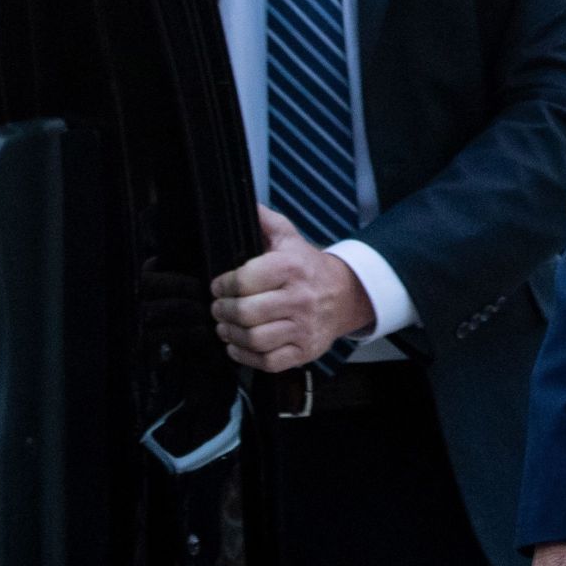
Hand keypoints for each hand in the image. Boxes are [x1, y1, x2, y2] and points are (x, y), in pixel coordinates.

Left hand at [210, 205, 373, 371]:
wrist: (346, 295)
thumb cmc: (309, 268)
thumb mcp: (290, 239)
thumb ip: (266, 221)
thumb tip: (247, 204)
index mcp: (291, 268)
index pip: (244, 280)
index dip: (223, 286)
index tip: (218, 287)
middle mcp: (299, 299)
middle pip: (246, 313)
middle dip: (222, 311)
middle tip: (218, 309)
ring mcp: (304, 327)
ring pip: (255, 339)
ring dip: (231, 335)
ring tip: (225, 327)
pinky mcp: (305, 350)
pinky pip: (269, 361)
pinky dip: (247, 357)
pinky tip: (239, 346)